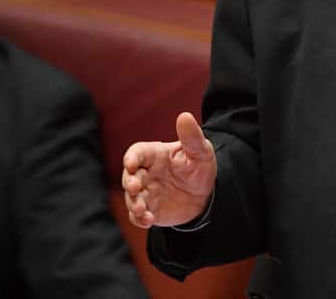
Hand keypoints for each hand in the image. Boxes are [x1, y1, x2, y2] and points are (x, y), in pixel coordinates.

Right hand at [122, 112, 216, 228]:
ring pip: (131, 197)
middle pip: (128, 176)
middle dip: (128, 182)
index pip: (137, 152)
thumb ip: (191, 136)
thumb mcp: (200, 151)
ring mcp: (146, 192)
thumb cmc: (199, 167)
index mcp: (155, 155)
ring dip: (133, 203)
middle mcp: (146, 173)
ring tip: (142, 210)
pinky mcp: (150, 209)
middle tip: (135, 187)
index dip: (131, 157)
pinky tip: (147, 220)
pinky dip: (139, 219)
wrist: (206, 195)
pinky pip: (138, 215)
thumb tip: (185, 116)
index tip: (131, 164)